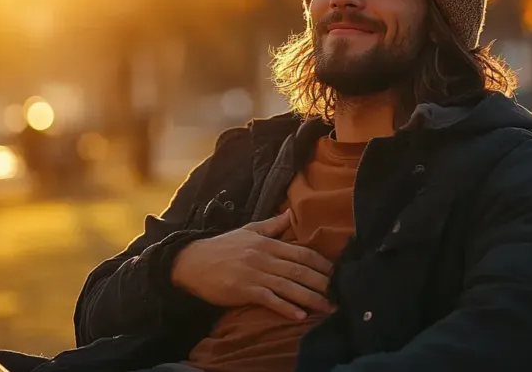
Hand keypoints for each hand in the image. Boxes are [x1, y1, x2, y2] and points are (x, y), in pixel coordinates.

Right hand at [170, 210, 334, 319]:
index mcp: (266, 243)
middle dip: (322, 283)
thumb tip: (290, 214)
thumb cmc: (221, 247)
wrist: (191, 262)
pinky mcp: (243, 290)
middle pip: (300, 270)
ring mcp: (254, 274)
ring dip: (311, 298)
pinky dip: (285, 308)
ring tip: (327, 308)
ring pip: (289, 286)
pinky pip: (269, 300)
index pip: (301, 252)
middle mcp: (264, 257)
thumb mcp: (247, 231)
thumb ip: (271, 225)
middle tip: (340, 294)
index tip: (336, 273)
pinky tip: (299, 315)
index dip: (321, 263)